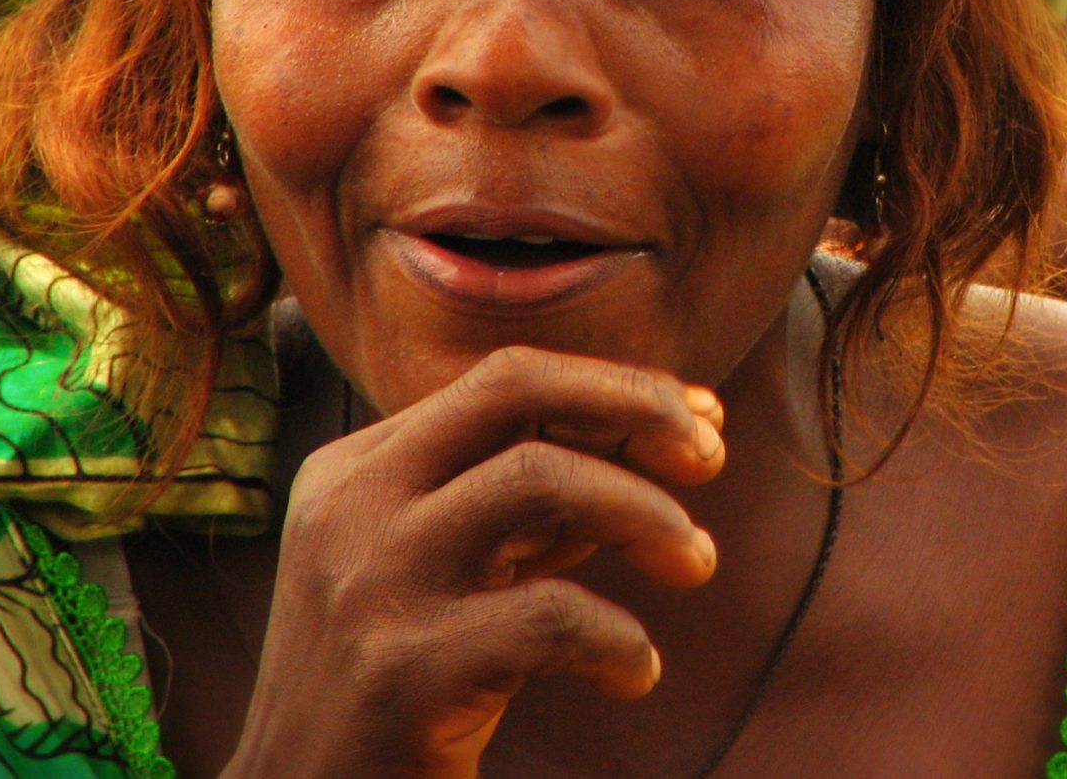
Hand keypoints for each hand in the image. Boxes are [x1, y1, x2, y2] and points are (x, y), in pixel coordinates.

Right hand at [224, 346, 725, 778]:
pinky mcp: (403, 673)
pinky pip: (553, 618)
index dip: (615, 386)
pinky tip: (636, 672)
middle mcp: (355, 507)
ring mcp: (372, 583)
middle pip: (514, 388)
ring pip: (542, 479)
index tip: (701, 417)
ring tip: (698, 561)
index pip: (504, 380)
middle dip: (632, 404)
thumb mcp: (459, 571)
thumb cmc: (402, 685)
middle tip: (711, 455)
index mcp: (358, 470)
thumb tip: (665, 435)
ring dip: (648, 514)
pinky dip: (621, 639)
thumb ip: (537, 507)